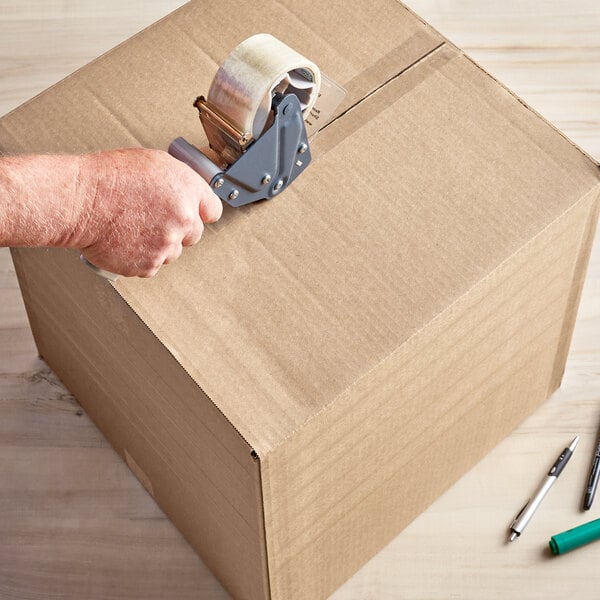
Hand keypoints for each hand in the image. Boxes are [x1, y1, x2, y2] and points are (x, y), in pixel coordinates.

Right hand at [76, 148, 221, 276]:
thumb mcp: (154, 163)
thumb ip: (180, 183)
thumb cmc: (109, 179)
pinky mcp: (148, 265)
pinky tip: (125, 240)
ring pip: (171, 252)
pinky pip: (151, 265)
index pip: (213, 210)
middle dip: (178, 229)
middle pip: (194, 235)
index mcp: (188, 191)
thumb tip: (190, 196)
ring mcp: (166, 245)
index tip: (195, 214)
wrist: (79, 202)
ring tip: (133, 228)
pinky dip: (140, 257)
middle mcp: (183, 220)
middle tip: (153, 219)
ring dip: (158, 245)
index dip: (201, 212)